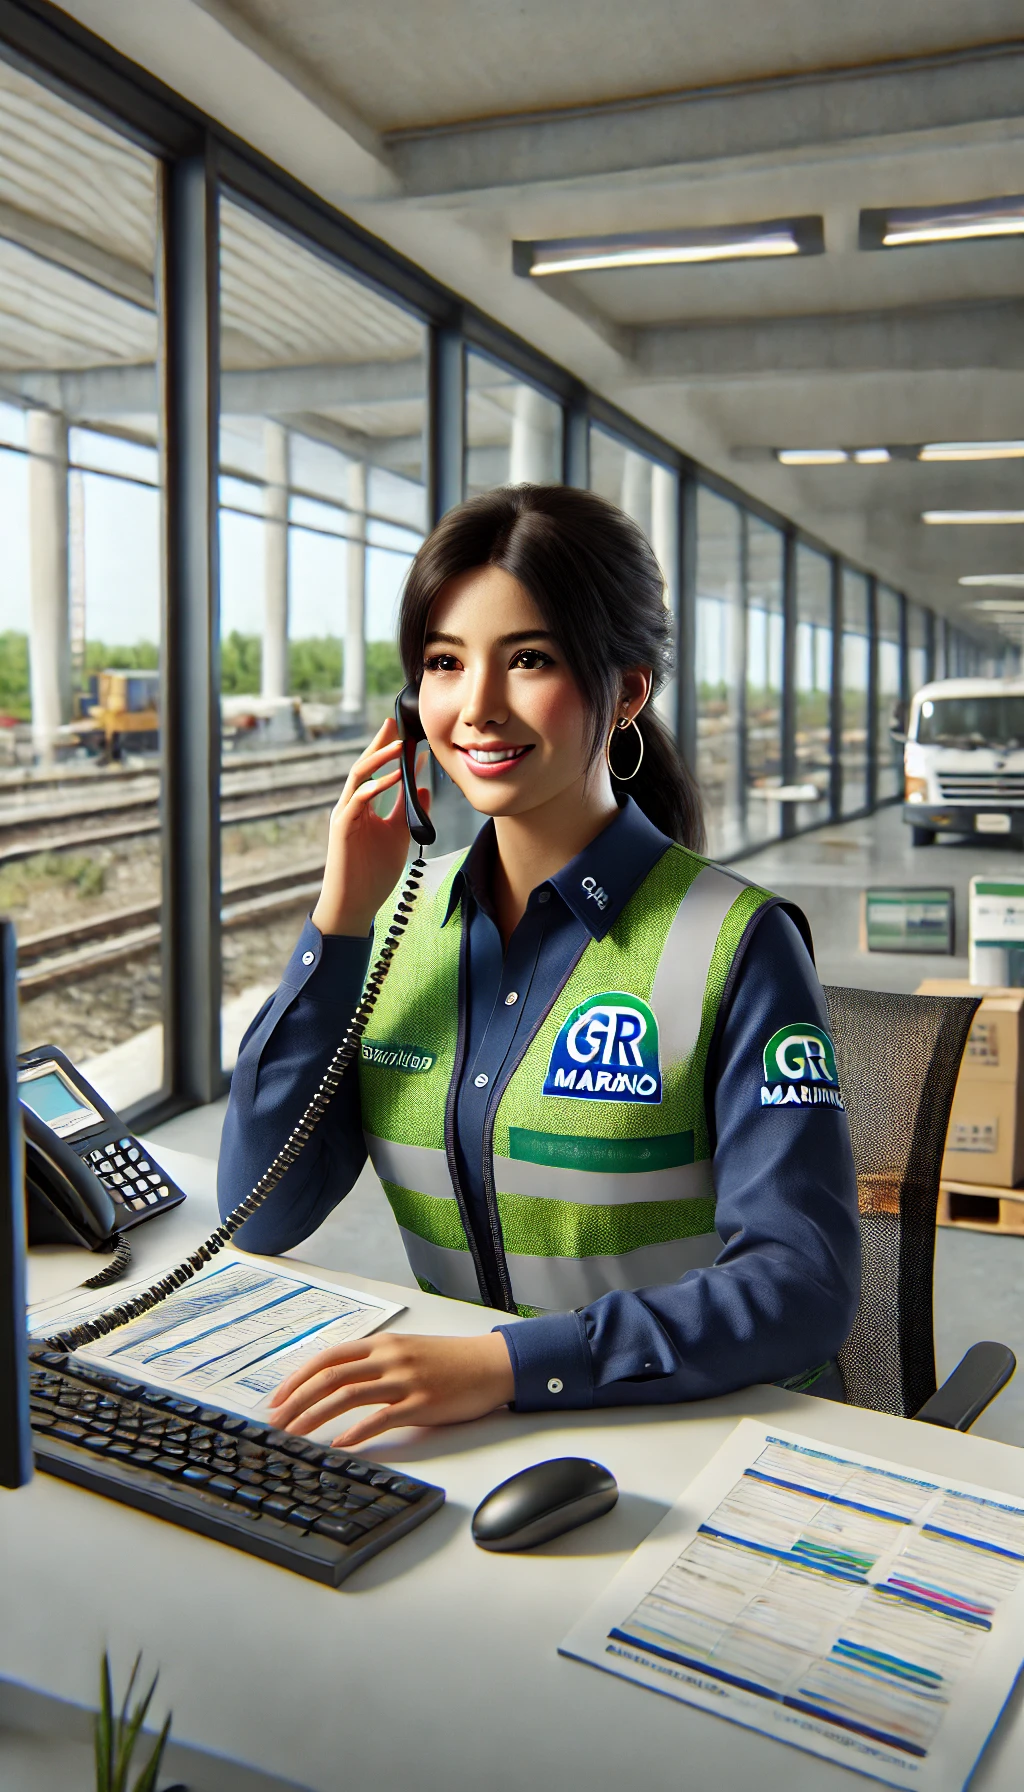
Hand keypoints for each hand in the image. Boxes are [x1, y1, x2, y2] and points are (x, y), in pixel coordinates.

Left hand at [267, 1331, 515, 1448]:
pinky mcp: (422, 1404)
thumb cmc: (451, 1361)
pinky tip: (340, 1444)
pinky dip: (356, 1432)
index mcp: (383, 1343)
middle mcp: (389, 1357)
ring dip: (316, 1416)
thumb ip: (375, 1362)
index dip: (297, 1378)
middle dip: (296, 1401)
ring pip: (348, 1395)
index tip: (277, 1399)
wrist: (491, 1364)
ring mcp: (405, 1380)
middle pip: (330, 1376)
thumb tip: (337, 1383)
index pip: (328, 1357)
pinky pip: (381, 1418)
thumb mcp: (408, 1351)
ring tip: (296, 1435)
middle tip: (275, 1422)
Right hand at [311, 717, 429, 936]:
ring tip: (399, 745)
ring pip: (358, 778)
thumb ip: (409, 811)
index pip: (376, 771)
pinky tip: (390, 778)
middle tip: (395, 724)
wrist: (356, 904)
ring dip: (379, 759)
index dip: (390, 752)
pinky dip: (373, 787)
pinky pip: (356, 802)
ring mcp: (345, 815)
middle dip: (379, 744)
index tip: (409, 736)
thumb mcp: (400, 835)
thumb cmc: (374, 873)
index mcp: (363, 806)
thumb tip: (423, 787)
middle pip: (364, 766)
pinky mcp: (341, 829)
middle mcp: (351, 805)